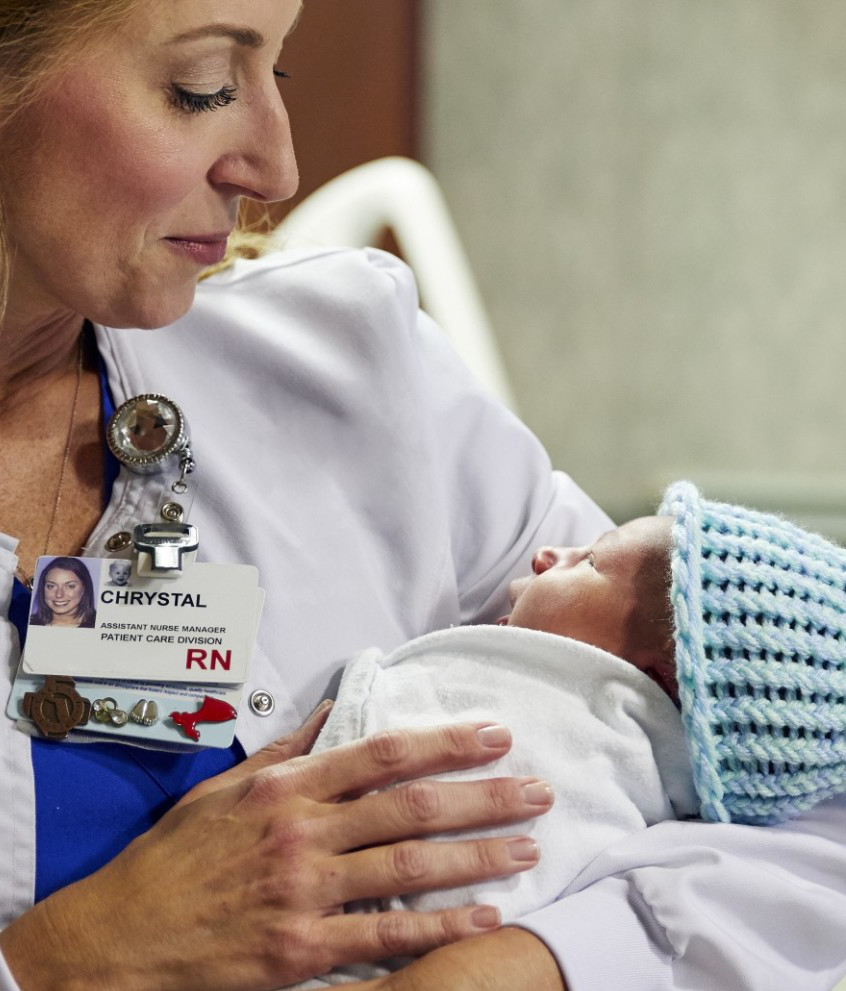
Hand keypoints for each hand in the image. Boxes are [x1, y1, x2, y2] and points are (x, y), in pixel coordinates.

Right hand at [0, 719, 552, 990]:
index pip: (383, 754)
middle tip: (536, 790)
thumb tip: (330, 712)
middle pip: (413, 806)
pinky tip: (482, 916)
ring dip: (477, 856)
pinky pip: (385, 936)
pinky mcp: (301, 949)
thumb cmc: (174, 858)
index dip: (446, 742)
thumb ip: (285, 751)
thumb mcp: (223, 789)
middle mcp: (304, 832)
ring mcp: (306, 892)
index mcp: (287, 787)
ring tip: (527, 848)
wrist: (121, 936)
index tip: (494, 733)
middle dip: (483, 796)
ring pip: (410, 866)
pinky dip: (438, 925)